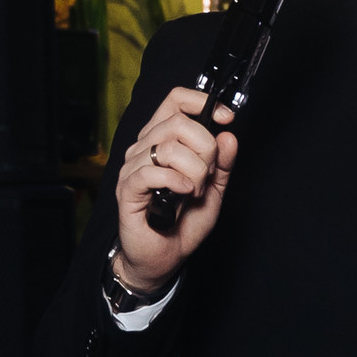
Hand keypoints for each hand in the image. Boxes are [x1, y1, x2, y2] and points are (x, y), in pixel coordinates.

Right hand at [113, 87, 236, 291]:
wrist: (165, 257)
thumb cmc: (183, 221)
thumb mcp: (214, 189)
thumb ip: (223, 163)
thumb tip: (228, 135)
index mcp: (163, 139)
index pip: (175, 100)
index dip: (202, 102)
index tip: (226, 118)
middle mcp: (145, 148)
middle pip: (178, 123)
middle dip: (205, 149)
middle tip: (208, 175)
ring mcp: (133, 167)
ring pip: (169, 148)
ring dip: (194, 172)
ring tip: (194, 191)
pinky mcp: (127, 189)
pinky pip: (152, 172)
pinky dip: (176, 181)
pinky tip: (185, 194)